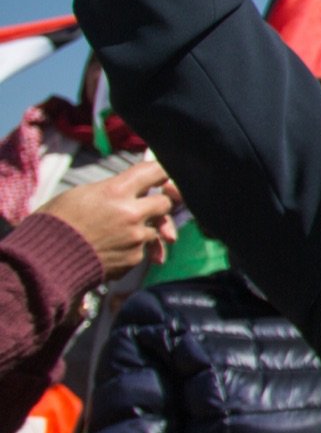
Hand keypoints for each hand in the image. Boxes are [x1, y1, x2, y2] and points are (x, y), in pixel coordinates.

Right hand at [40, 161, 178, 279]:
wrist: (43, 261)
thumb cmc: (56, 223)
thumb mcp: (81, 194)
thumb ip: (113, 190)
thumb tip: (132, 190)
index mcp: (116, 191)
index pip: (155, 171)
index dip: (162, 173)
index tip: (162, 176)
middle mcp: (131, 213)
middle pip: (166, 202)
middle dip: (159, 204)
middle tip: (149, 206)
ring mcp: (134, 238)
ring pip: (156, 230)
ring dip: (145, 230)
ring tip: (119, 233)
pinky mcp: (133, 258)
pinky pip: (142, 250)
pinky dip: (132, 250)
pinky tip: (111, 250)